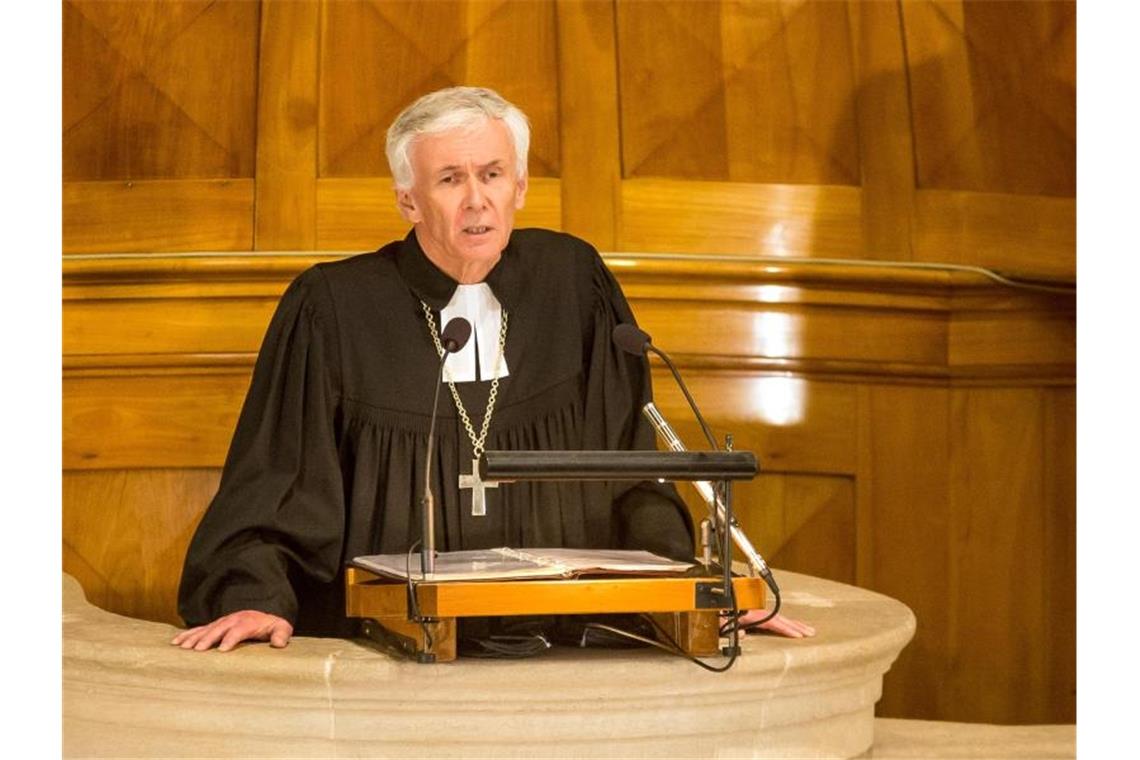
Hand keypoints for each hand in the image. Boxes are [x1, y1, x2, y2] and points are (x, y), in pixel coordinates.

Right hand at [170, 610, 292, 651]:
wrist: (262, 617)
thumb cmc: (271, 627)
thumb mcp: (281, 628)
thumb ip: (282, 634)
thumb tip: (280, 643)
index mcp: (249, 621)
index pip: (239, 629)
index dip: (231, 638)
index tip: (223, 650)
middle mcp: (233, 619)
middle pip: (219, 628)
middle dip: (208, 638)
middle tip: (198, 650)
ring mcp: (222, 622)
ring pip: (206, 628)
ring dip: (194, 637)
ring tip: (182, 647)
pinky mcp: (214, 626)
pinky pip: (199, 629)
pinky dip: (187, 635)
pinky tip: (176, 642)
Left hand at [722, 610, 815, 638]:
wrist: (712, 602)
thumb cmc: (716, 613)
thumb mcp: (720, 622)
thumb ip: (729, 628)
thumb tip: (741, 634)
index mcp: (750, 613)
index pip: (772, 621)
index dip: (785, 628)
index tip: (798, 634)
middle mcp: (756, 610)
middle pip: (779, 618)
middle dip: (795, 625)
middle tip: (810, 632)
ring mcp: (756, 611)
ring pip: (778, 617)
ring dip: (792, 623)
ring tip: (806, 629)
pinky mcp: (755, 613)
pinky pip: (773, 617)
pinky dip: (784, 621)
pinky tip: (790, 626)